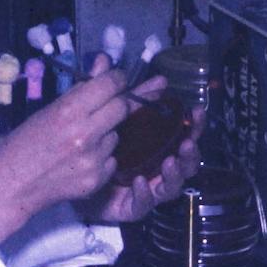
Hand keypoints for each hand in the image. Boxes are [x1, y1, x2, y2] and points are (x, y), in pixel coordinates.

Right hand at [0, 69, 133, 243]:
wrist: (13, 187)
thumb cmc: (24, 144)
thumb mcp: (48, 111)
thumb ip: (81, 88)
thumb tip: (105, 62)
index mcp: (69, 111)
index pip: (111, 85)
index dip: (117, 79)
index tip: (116, 80)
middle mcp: (85, 134)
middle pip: (123, 107)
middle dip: (117, 103)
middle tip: (103, 108)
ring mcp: (93, 159)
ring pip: (116, 135)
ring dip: (105, 133)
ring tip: (80, 141)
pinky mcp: (97, 179)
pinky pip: (111, 159)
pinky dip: (101, 157)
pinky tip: (80, 161)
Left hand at [75, 102, 205, 224]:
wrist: (70, 179)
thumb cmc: (94, 147)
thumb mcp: (100, 116)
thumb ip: (106, 90)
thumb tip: (104, 60)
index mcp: (157, 145)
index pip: (183, 134)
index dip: (194, 125)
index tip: (196, 112)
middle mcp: (158, 168)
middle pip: (186, 163)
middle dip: (191, 153)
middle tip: (187, 143)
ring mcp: (148, 189)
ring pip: (172, 186)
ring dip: (175, 173)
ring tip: (169, 162)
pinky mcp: (133, 207)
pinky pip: (144, 203)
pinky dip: (144, 193)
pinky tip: (139, 181)